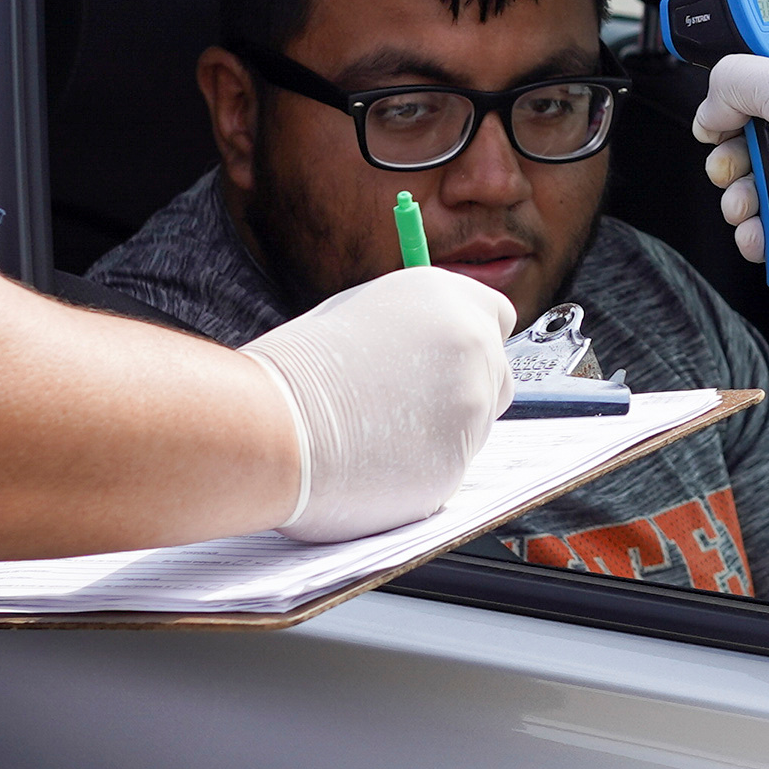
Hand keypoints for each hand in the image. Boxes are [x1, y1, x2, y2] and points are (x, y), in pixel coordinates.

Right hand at [242, 264, 513, 541]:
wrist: (269, 428)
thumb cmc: (293, 372)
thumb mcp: (355, 317)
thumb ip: (410, 329)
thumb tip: (429, 346)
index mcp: (445, 297)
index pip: (498, 316)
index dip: (473, 341)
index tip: (450, 360)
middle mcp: (470, 345)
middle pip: (499, 374)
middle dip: (466, 391)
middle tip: (410, 405)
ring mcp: (470, 407)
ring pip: (475, 428)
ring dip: (440, 433)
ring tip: (372, 433)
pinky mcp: (456, 464)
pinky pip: (449, 470)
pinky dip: (421, 471)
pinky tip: (372, 463)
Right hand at [692, 54, 768, 270]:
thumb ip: (736, 79)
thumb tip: (711, 111)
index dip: (744, 92)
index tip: (723, 105)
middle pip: (758, 136)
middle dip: (732, 155)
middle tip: (728, 164)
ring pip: (758, 183)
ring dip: (738, 196)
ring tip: (742, 204)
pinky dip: (756, 229)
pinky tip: (755, 229)